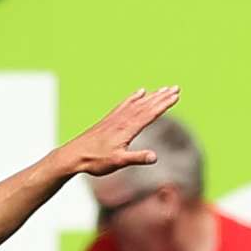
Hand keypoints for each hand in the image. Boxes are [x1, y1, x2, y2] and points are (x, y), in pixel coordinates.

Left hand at [54, 85, 183, 178]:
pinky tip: (140, 92)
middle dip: (162, 97)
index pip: (149, 114)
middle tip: (176, 87)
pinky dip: (134, 97)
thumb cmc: (95, 160)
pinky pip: (125, 104)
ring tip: (164, 88)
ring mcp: (115, 118)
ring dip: (152, 96)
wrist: (74, 155)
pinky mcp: (109, 120)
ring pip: (137, 103)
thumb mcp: (118, 162)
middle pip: (146, 105)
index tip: (176, 96)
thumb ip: (136, 158)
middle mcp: (122, 120)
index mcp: (127, 129)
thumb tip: (155, 157)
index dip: (163, 105)